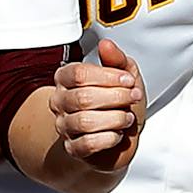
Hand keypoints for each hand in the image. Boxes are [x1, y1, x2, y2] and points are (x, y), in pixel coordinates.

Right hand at [49, 38, 146, 171]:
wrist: (121, 136)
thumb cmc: (119, 103)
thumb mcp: (124, 75)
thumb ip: (116, 59)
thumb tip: (106, 44)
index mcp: (67, 78)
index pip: (79, 74)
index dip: (108, 76)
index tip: (128, 80)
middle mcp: (60, 101)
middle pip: (83, 97)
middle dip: (116, 97)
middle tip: (132, 97)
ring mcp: (64, 126)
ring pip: (85, 122)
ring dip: (115, 118)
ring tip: (127, 117)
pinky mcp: (73, 148)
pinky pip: (88, 144)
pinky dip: (109, 138)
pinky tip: (118, 134)